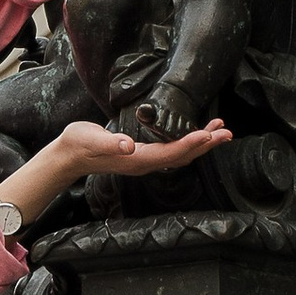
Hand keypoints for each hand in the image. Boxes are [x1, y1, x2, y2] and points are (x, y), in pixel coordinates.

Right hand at [0, 116, 231, 230]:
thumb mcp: (91, 139)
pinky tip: (195, 133)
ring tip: (220, 131)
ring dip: (201, 144)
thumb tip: (128, 145)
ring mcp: (145, 161)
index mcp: (137, 160)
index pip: (170, 154)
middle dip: (206, 145)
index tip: (209, 135)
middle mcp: (145, 163)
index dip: (190, 145)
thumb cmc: (79, 144)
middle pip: (182, 157)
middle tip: (227, 132)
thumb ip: (109, 142)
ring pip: (180, 155)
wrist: (68, 156)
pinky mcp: (143, 155)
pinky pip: (172, 151)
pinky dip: (188, 142)